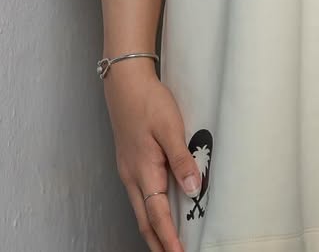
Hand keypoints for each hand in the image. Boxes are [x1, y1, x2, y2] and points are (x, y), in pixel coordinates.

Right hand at [103, 60, 200, 251]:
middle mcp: (132, 176)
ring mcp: (128, 170)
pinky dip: (150, 210)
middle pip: (145, 220)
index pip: (158, 215)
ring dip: (153, 228)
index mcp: (143, 171)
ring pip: (141, 209)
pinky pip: (140, 194)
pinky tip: (160, 208)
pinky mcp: (130, 161)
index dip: (169, 238)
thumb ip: (181, 158)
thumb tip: (193, 187)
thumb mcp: (170, 127)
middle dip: (158, 242)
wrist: (125, 83)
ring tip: (168, 242)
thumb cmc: (147, 101)